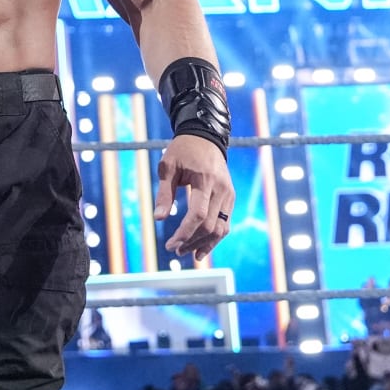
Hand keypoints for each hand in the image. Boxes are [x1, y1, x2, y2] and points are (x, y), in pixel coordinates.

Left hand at [154, 134, 234, 263]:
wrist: (206, 137)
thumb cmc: (182, 151)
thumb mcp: (167, 167)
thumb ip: (164, 193)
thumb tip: (159, 219)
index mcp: (204, 180)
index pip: (198, 214)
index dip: (185, 233)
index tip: (171, 245)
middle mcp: (221, 189)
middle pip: (210, 225)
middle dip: (192, 241)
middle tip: (174, 250)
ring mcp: (228, 194)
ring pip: (221, 228)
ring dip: (204, 244)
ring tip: (186, 253)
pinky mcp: (230, 197)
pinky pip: (225, 223)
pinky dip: (214, 238)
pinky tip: (201, 250)